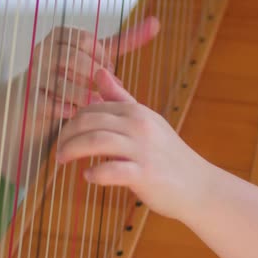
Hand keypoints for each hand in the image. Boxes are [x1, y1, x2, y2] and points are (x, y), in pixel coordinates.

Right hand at [29, 17, 159, 120]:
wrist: (42, 102)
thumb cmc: (77, 74)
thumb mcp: (101, 55)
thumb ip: (126, 40)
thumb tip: (155, 21)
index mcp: (62, 35)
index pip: (86, 40)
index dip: (103, 58)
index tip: (110, 72)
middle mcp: (44, 50)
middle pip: (72, 58)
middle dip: (92, 76)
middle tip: (105, 90)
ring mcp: (34, 75)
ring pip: (60, 82)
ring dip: (82, 95)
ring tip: (96, 104)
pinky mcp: (30, 99)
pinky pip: (46, 103)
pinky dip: (64, 109)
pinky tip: (76, 113)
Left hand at [56, 69, 212, 220]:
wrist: (198, 185)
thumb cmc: (167, 155)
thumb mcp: (146, 120)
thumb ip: (121, 98)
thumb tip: (99, 71)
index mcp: (137, 112)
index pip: (93, 108)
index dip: (72, 121)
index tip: (65, 135)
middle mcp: (139, 126)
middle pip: (89, 121)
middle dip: (66, 135)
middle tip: (58, 150)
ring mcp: (142, 150)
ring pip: (96, 141)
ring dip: (73, 151)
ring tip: (63, 161)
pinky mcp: (145, 174)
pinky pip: (111, 171)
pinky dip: (95, 174)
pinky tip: (88, 177)